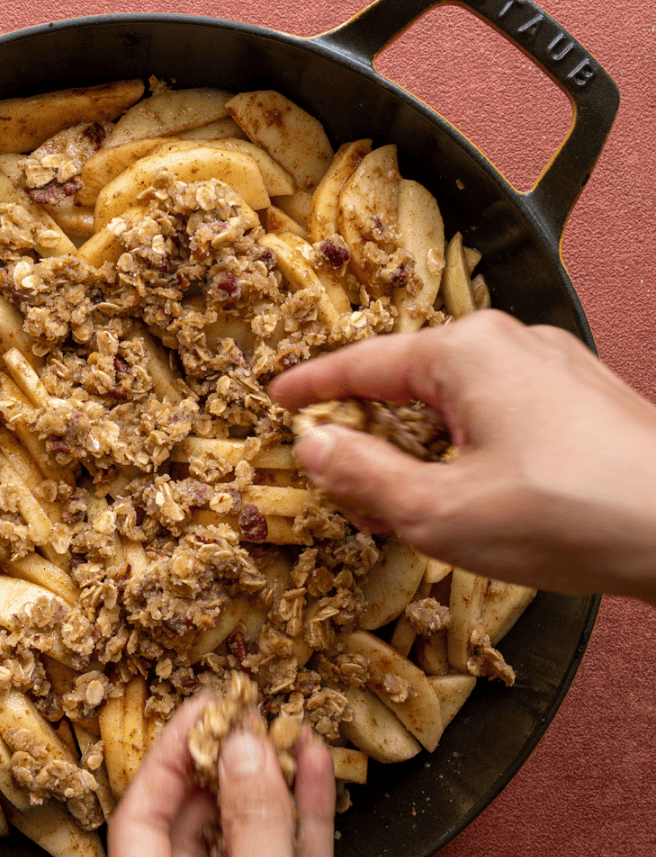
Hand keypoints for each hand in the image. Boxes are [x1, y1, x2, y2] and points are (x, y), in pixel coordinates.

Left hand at [108, 694, 399, 856]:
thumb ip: (253, 826)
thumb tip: (240, 742)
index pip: (139, 826)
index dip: (165, 759)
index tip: (197, 707)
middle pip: (191, 830)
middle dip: (217, 767)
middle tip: (240, 710)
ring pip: (247, 844)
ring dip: (265, 787)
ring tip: (279, 725)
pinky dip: (303, 820)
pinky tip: (313, 768)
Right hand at [268, 309, 655, 602]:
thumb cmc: (564, 515)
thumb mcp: (437, 509)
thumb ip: (362, 474)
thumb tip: (312, 444)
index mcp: (464, 352)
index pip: (361, 363)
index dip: (311, 385)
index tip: (276, 398)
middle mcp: (509, 341)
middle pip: (409, 381)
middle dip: (370, 430)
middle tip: (343, 481)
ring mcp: (552, 365)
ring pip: (455, 399)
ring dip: (419, 445)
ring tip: (404, 501)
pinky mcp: (581, 397)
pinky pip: (498, 410)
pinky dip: (464, 445)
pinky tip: (466, 492)